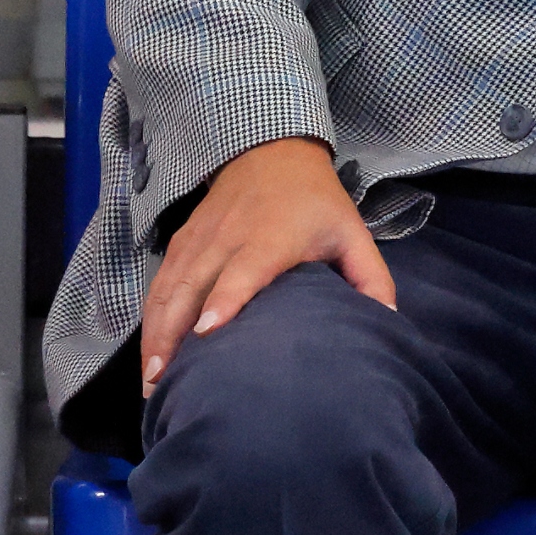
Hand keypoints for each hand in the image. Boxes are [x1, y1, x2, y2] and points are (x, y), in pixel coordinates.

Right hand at [139, 136, 394, 392]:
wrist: (271, 152)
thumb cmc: (316, 201)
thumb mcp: (353, 233)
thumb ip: (371, 278)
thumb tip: (386, 323)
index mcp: (270, 238)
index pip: (242, 271)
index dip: (224, 300)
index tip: (207, 333)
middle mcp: (226, 239)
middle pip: (191, 287)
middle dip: (172, 334)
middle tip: (161, 382)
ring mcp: (198, 240)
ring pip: (168, 289)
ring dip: (155, 334)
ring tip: (149, 379)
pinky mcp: (181, 242)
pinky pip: (160, 283)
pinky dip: (151, 318)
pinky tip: (149, 351)